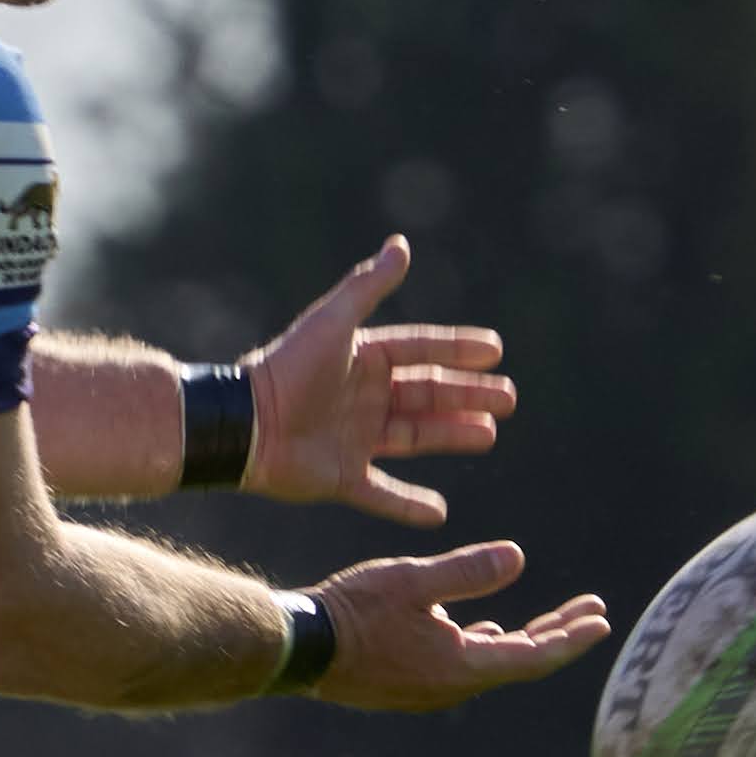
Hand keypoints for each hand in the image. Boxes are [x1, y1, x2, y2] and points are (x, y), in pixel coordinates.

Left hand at [242, 237, 515, 527]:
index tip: (496, 349)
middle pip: (427, 393)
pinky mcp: (341, 478)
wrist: (247, 425)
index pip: (421, 350)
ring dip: (453, 435)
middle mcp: (362, 397)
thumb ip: (368, 286)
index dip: (458, 348)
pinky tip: (440, 512)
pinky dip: (409, 505)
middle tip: (509, 399)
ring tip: (488, 434)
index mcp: (362, 359)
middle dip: (468, 395)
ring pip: (415, 436)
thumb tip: (401, 245)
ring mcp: (354, 439)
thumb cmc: (290, 369)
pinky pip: (382, 494)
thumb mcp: (334, 323)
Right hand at [302, 540, 610, 712]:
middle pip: (521, 659)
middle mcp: (453, 685)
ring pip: (494, 661)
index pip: (533, 654)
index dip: (571, 637)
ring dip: (526, 637)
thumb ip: (466, 572)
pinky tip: (487, 629)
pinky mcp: (412, 682)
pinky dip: (489, 643)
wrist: (298, 649)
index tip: (602, 619)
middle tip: (594, 610)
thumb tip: (518, 557)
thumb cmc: (351, 611)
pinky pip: (465, 664)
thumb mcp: (411, 580)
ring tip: (556, 619)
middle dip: (559, 632)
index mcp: (461, 665)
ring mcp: (432, 688)